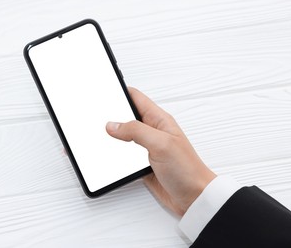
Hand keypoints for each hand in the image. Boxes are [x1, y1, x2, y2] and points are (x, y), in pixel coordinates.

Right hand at [106, 87, 215, 215]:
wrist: (195, 198)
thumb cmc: (187, 170)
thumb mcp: (161, 143)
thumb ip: (136, 130)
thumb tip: (113, 125)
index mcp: (159, 120)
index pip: (136, 98)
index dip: (119, 92)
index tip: (104, 93)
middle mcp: (152, 132)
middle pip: (126, 117)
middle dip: (111, 116)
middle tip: (96, 117)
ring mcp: (146, 148)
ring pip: (123, 137)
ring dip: (112, 138)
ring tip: (98, 137)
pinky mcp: (142, 164)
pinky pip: (124, 156)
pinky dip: (115, 155)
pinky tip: (108, 156)